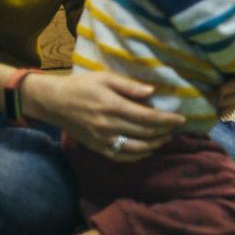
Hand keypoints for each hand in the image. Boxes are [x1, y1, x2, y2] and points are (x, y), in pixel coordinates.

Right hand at [33, 72, 182, 161]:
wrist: (53, 102)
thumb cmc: (82, 86)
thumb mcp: (105, 78)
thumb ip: (129, 86)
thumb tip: (152, 92)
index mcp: (113, 106)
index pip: (147, 117)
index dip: (167, 120)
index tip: (181, 120)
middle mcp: (109, 125)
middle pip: (144, 133)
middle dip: (164, 132)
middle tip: (176, 128)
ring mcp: (102, 139)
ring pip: (135, 149)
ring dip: (154, 146)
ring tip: (165, 139)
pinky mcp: (96, 147)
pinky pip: (120, 156)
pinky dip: (137, 156)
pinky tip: (147, 151)